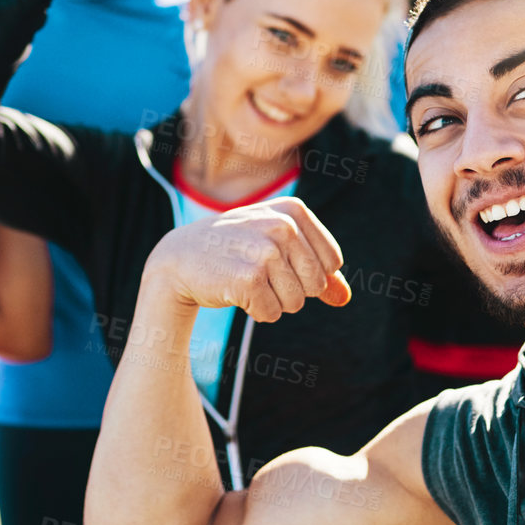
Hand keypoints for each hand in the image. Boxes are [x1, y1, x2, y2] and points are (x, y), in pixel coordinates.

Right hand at [146, 197, 352, 322]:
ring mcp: (265, 252)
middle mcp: (282, 226)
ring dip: (272, 301)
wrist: (179, 257)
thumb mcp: (277, 247)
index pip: (332, 262)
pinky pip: (272, 313)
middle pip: (317, 285)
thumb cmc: (234, 250)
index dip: (308, 272)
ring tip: (246, 279)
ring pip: (296, 303)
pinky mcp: (249, 279)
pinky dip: (256, 310)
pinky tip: (235, 290)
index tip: (278, 260)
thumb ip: (317, 270)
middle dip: (291, 290)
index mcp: (293, 211)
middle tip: (259, 272)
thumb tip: (345, 297)